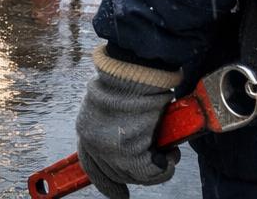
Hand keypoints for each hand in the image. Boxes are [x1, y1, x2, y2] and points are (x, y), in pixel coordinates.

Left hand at [75, 45, 180, 197]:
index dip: (107, 182)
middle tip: (157, 163)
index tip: (119, 194)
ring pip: (136, 174)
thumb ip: (111, 123)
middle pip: (117, 172)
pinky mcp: (131, 154)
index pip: (91, 166)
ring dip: (156, 167)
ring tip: (167, 153)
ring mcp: (111, 151)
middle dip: (138, 171)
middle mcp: (94, 144)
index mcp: (86, 130)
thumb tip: (128, 136)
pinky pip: (152, 172)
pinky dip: (165, 166)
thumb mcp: (108, 101)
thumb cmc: (125, 78)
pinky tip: (170, 154)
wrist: (133, 70)